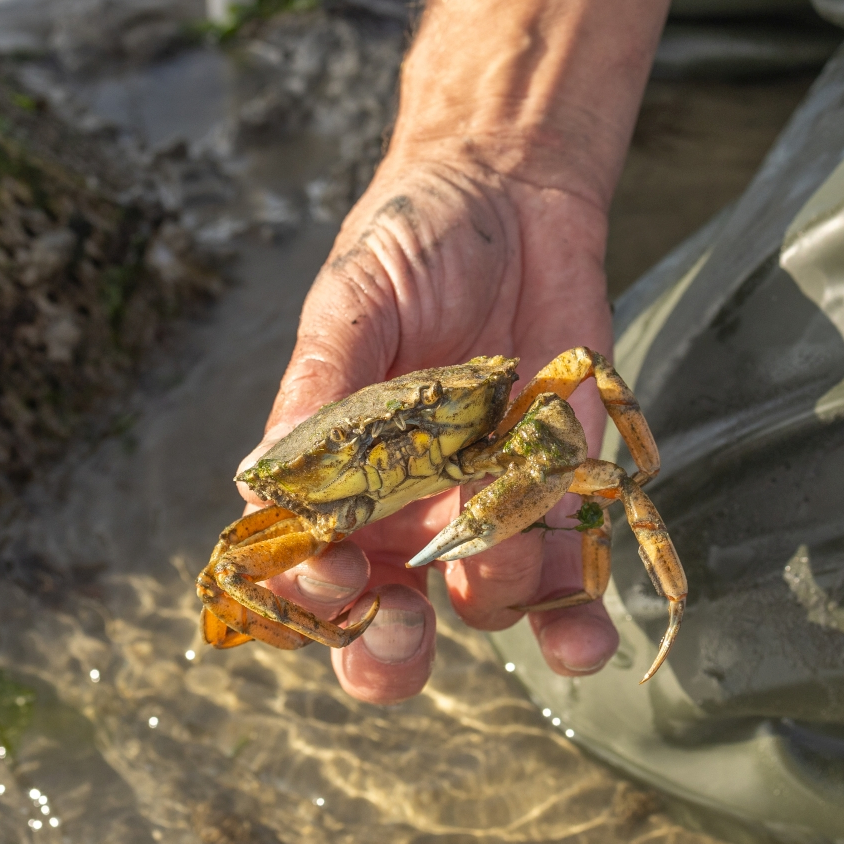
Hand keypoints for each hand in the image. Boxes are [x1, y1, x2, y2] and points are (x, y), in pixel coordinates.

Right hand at [239, 151, 618, 703]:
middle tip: (396, 626)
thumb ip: (317, 392)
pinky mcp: (559, 490)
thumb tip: (259, 483)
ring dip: (487, 603)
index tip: (334, 569)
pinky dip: (575, 621)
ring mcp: (482, 505)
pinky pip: (568, 578)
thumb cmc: (410, 242)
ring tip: (501, 555)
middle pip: (379, 622)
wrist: (515, 193)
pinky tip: (584, 640)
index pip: (301, 563)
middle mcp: (402, 506)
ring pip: (476, 605)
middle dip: (382, 651)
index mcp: (333, 473)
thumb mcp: (350, 303)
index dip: (307, 590)